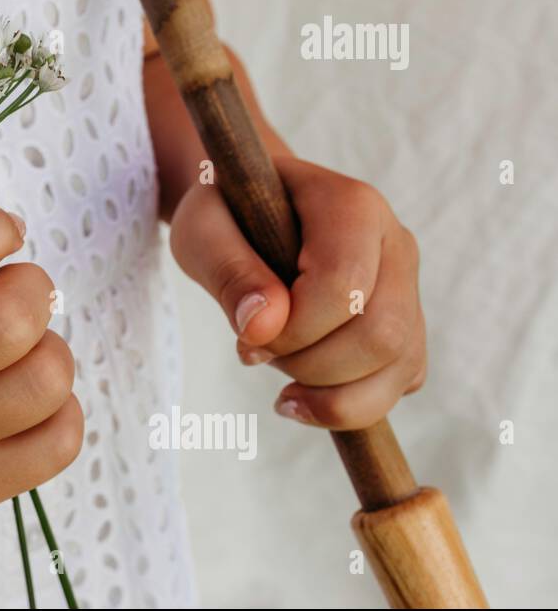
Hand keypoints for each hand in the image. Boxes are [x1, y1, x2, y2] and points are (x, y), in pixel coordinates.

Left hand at [169, 157, 425, 429]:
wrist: (246, 211)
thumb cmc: (224, 216)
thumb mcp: (202, 229)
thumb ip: (227, 271)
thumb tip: (263, 326)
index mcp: (352, 206)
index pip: (344, 286)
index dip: (293, 331)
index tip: (245, 338)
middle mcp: (395, 243)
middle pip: (382, 334)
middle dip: (311, 366)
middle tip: (258, 354)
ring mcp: (408, 286)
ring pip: (400, 365)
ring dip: (332, 393)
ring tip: (279, 379)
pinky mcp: (407, 325)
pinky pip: (402, 380)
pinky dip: (351, 405)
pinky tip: (301, 396)